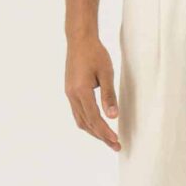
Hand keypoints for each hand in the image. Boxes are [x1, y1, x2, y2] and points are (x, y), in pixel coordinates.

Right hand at [65, 36, 120, 150]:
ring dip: (94, 131)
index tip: (116, 141)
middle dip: (101, 136)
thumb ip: (109, 95)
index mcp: (81, 91)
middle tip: (116, 146)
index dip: (105, 132)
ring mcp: (69, 94)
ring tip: (108, 139)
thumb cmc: (95, 53)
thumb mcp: (106, 73)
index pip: (94, 118)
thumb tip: (113, 117)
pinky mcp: (70, 91)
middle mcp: (72, 95)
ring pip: (80, 120)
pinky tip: (97, 125)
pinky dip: (88, 122)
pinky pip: (78, 113)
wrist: (79, 39)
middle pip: (86, 123)